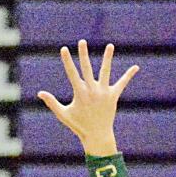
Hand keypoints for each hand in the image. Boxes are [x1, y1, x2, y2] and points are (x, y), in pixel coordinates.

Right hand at [37, 39, 138, 156]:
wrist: (96, 135)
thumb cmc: (78, 125)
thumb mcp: (63, 114)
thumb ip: (52, 102)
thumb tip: (40, 93)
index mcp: (79, 93)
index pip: (71, 73)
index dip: (67, 60)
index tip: (64, 49)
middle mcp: (92, 90)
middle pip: (86, 68)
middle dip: (83, 54)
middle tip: (82, 41)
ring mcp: (103, 92)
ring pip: (105, 72)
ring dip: (107, 58)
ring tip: (110, 46)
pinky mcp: (113, 96)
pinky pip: (122, 83)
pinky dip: (128, 75)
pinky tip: (136, 67)